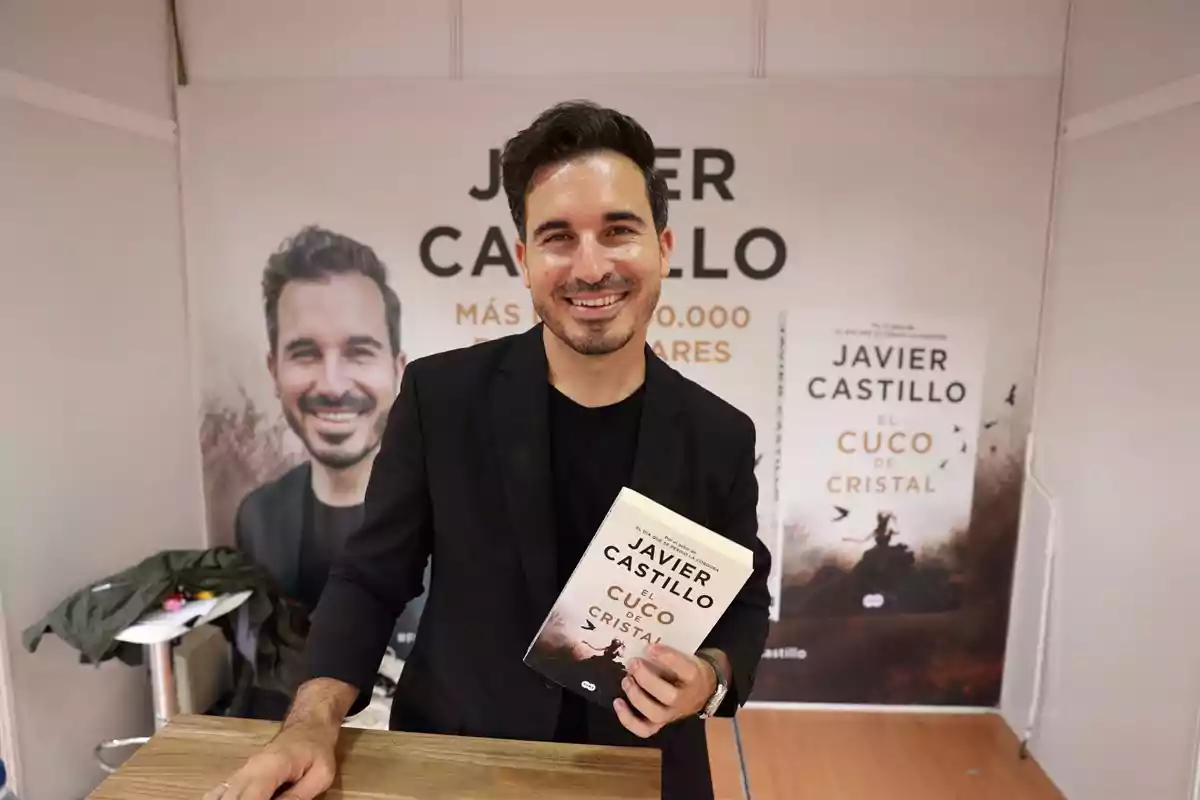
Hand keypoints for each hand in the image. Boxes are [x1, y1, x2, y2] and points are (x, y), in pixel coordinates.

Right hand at [203, 721, 337, 799]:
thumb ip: (298, 796)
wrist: (308, 726)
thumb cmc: (318, 749)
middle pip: (232, 798)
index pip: (251, 798)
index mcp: (272, 766)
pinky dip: (221, 799)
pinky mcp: (239, 775)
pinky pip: (220, 792)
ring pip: (222, 795)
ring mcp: (242, 771)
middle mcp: (250, 769)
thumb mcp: (321, 774)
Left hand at [613, 644, 718, 737]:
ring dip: (637, 697)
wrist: (701, 693)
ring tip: (626, 680)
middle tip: (633, 663)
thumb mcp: (687, 657)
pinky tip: (618, 702)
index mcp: (694, 679)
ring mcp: (671, 715)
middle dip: (647, 679)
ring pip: (655, 714)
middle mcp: (684, 700)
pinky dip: (628, 719)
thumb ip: (669, 654)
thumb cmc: (688, 671)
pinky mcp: (659, 724)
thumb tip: (643, 647)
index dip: (667, 658)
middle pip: (668, 696)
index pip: (685, 669)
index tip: (650, 647)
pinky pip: (643, 729)